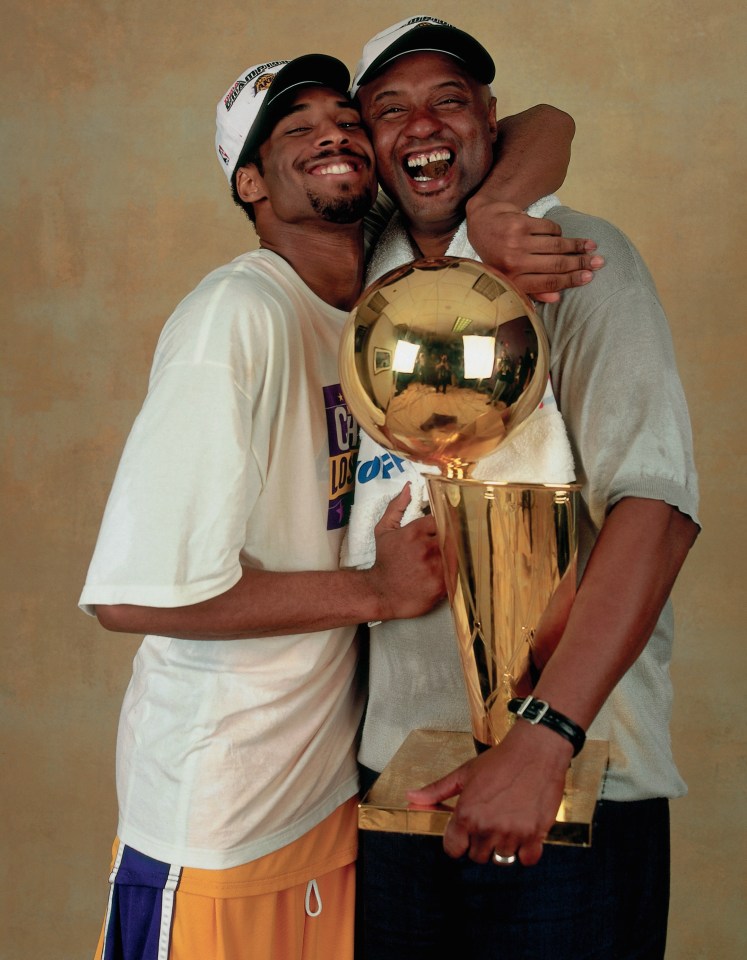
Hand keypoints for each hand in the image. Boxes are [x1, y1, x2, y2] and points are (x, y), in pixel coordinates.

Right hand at [365, 484, 446, 620]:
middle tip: (455, 537)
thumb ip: (396, 507)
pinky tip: (452, 567)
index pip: (442, 518)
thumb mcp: (384, 530)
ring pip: (458, 552)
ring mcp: (435, 568)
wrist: (381, 593)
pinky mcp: (441, 585)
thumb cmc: (385, 560)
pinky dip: (457, 568)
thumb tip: (409, 487)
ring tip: (453, 552)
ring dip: (456, 551)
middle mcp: (426, 548)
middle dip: (455, 534)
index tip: (448, 522)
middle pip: (453, 534)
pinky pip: (458, 571)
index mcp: (414, 532)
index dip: (447, 519)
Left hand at [406, 720, 571, 865]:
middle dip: (480, 844)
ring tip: (506, 827)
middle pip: (477, 856)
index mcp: (466, 813)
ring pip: (501, 860)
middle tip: (488, 824)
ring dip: (502, 848)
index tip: (465, 833)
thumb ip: (437, 790)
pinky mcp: (534, 835)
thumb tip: (411, 797)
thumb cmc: (499, 760)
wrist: (535, 751)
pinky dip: (525, 852)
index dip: (458, 842)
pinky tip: (523, 833)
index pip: (453, 850)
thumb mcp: (464, 773)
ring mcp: (511, 833)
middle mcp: (487, 827)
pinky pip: (526, 860)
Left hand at [465, 200, 603, 302]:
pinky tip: (560, 235)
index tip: (589, 277)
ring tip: (591, 246)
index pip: (548, 282)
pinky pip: (549, 228)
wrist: (481, 221)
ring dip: (577, 246)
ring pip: (556, 245)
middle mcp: (514, 263)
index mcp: (512, 280)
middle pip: (556, 265)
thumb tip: (556, 299)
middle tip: (599, 262)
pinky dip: (557, 231)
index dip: (571, 280)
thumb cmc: (498, 253)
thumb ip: (530, 289)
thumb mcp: (508, 275)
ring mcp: (516, 242)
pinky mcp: (520, 224)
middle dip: (581, 264)